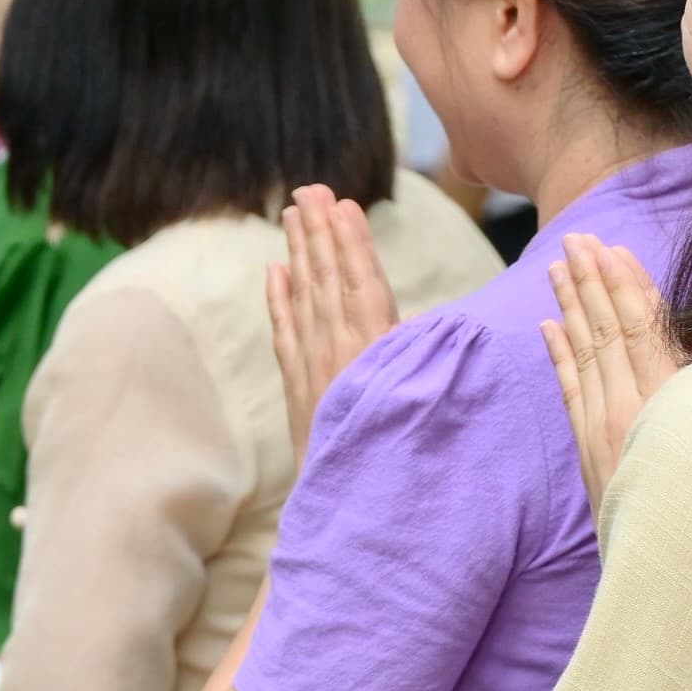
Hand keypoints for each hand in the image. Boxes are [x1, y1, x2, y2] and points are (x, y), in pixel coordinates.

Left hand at [266, 184, 397, 456]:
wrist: (356, 501)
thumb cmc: (398, 446)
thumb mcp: (416, 392)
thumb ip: (411, 349)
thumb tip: (400, 304)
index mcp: (375, 349)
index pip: (360, 284)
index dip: (350, 243)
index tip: (342, 206)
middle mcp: (340, 351)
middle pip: (327, 280)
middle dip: (318, 232)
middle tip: (308, 189)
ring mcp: (314, 366)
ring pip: (304, 297)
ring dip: (299, 252)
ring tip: (292, 212)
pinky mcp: (297, 385)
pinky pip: (285, 333)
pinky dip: (279, 299)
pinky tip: (275, 269)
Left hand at [541, 234, 678, 523]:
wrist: (669, 563)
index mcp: (667, 399)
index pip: (642, 327)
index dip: (628, 285)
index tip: (615, 248)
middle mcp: (629, 406)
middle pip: (607, 330)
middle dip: (592, 281)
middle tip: (576, 239)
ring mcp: (602, 425)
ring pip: (584, 352)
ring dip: (572, 305)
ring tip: (560, 266)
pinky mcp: (588, 445)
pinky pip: (570, 389)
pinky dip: (558, 354)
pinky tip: (547, 325)